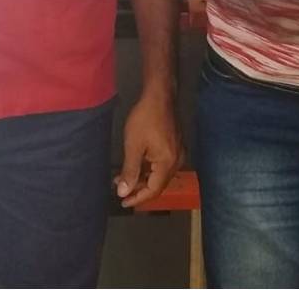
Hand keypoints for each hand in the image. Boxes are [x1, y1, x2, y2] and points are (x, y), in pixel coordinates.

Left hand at [115, 90, 182, 208]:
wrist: (159, 95)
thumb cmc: (145, 119)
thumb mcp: (133, 146)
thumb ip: (130, 171)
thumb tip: (124, 192)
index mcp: (167, 164)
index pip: (153, 190)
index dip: (138, 198)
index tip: (123, 202)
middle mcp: (177, 161)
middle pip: (158, 184)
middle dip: (139, 188)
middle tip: (120, 189)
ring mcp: (178, 153)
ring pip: (160, 174)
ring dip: (143, 178)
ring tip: (124, 177)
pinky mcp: (176, 145)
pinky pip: (163, 164)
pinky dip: (149, 168)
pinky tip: (137, 165)